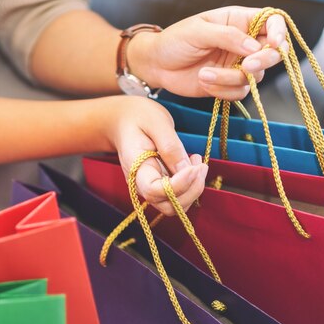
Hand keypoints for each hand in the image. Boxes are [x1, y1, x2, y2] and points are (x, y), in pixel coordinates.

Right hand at [104, 96, 206, 215]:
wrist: (123, 120)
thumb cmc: (138, 116)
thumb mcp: (156, 122)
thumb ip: (171, 147)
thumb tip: (187, 171)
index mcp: (135, 167)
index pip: (155, 191)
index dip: (179, 185)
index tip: (195, 166)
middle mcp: (140, 184)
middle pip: (168, 206)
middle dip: (191, 191)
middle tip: (200, 165)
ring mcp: (149, 187)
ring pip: (175, 205)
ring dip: (193, 189)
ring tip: (196, 162)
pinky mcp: (159, 185)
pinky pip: (177, 196)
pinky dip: (190, 185)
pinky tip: (191, 164)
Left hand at [128, 6, 287, 100]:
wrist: (156, 65)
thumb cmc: (174, 40)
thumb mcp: (198, 31)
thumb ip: (228, 36)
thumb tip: (255, 48)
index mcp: (239, 21)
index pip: (273, 21)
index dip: (279, 31)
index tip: (274, 43)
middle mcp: (244, 42)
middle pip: (273, 52)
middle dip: (263, 61)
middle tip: (247, 66)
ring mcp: (237, 64)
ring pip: (256, 76)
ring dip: (231, 78)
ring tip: (204, 74)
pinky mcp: (228, 83)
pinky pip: (240, 92)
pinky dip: (224, 90)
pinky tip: (204, 81)